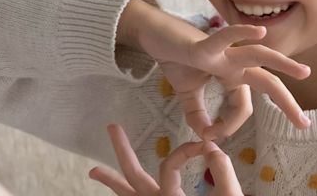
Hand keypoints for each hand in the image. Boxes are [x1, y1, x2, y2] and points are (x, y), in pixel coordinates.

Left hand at [87, 124, 240, 195]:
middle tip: (112, 127)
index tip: (204, 146)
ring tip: (93, 171)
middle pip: (133, 175)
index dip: (184, 150)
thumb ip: (223, 174)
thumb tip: (211, 147)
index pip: (170, 165)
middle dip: (122, 150)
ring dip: (112, 182)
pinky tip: (121, 193)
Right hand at [161, 25, 311, 140]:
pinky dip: (241, 33)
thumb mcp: (188, 94)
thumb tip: (205, 136)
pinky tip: (260, 31)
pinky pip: (224, 38)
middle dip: (287, 103)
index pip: (242, 108)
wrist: (154, 34)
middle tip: (305, 124)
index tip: (211, 136)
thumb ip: (198, 115)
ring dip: (282, 63)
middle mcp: (233, 64)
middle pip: (267, 83)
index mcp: (232, 76)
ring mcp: (221, 53)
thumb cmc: (174, 58)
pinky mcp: (203, 45)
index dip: (228, 126)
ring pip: (258, 56)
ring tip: (304, 72)